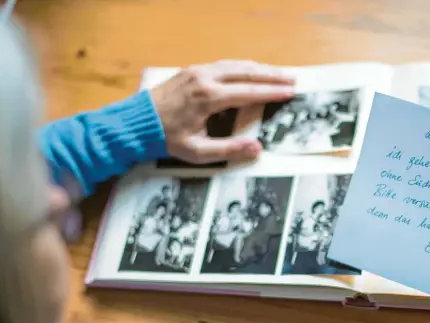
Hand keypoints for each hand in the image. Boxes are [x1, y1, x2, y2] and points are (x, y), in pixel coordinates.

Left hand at [150, 60, 294, 163]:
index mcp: (208, 97)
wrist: (137, 122)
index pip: (248, 92)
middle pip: (246, 72)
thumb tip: (257, 148)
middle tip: (292, 79)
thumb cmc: (167, 138)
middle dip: (271, 75)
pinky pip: (223, 64)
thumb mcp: (197, 152)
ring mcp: (198, 71)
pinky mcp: (192, 70)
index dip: (271, 92)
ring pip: (235, 65)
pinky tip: (250, 71)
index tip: (290, 92)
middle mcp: (205, 79)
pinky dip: (242, 67)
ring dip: (258, 68)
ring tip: (278, 73)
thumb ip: (228, 150)